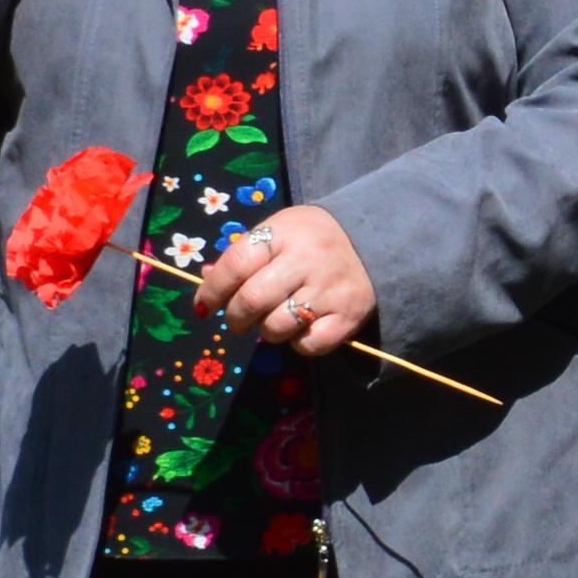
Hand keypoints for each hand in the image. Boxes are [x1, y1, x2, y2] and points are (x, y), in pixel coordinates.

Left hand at [196, 203, 374, 355]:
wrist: (372, 240)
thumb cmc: (312, 238)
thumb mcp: (277, 232)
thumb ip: (243, 256)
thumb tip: (204, 281)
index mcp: (283, 233)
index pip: (235, 265)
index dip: (212, 291)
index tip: (205, 306)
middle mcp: (307, 260)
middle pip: (251, 301)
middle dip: (235, 318)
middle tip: (238, 321)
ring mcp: (329, 290)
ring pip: (276, 328)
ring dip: (266, 331)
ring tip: (273, 320)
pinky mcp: (348, 317)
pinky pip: (308, 345)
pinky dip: (298, 342)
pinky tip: (303, 326)